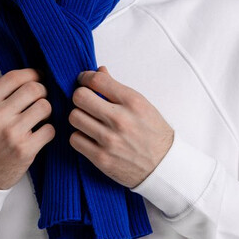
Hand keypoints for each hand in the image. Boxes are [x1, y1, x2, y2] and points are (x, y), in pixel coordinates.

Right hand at [0, 68, 54, 189]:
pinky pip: (50, 129)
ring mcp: (11, 133)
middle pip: (34, 88)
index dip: (32, 74)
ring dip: (47, 111)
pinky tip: (40, 134)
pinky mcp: (25, 150)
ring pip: (45, 106)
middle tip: (41, 99)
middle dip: (43, 92)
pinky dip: (48, 130)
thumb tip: (29, 79)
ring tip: (40, 118)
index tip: (39, 77)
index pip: (15, 77)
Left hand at [68, 65, 173, 188]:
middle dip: (80, 96)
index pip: (97, 80)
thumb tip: (99, 71)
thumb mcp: (142, 105)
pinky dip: (79, 136)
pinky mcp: (102, 158)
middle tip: (85, 102)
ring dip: (79, 117)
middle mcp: (120, 119)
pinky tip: (89, 136)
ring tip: (88, 120)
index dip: (86, 77)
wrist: (165, 166)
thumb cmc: (153, 133)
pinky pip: (75, 139)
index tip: (84, 81)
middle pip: (80, 97)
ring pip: (74, 117)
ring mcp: (109, 140)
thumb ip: (117, 88)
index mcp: (132, 102)